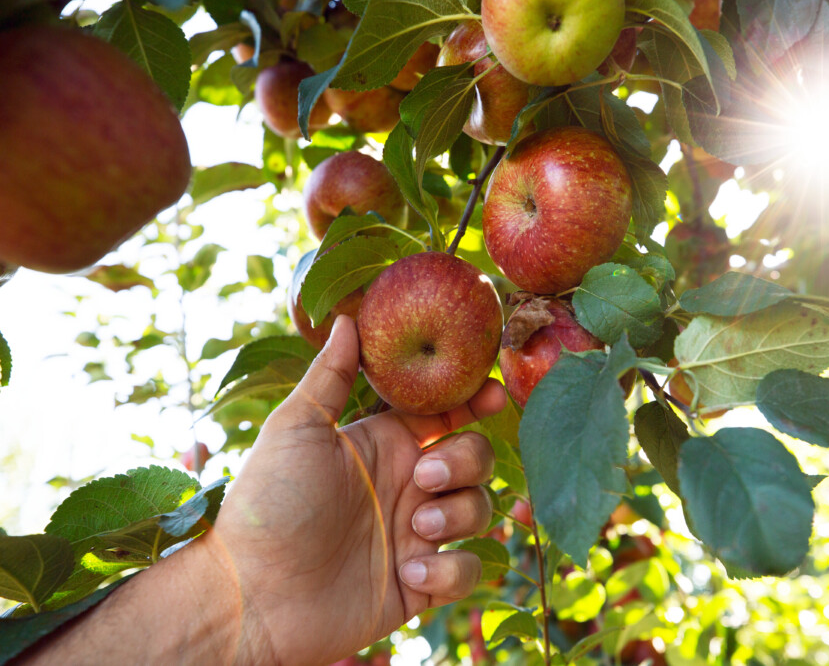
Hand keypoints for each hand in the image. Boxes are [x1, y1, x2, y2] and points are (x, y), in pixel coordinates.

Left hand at [212, 314, 504, 663]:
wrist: (251, 597)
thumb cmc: (266, 507)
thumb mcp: (294, 431)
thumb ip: (328, 376)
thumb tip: (347, 317)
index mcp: (384, 445)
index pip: (447, 413)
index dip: (475, 400)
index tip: (493, 391)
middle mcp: (406, 486)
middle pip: (476, 457)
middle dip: (465, 460)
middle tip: (422, 477)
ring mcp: (416, 536)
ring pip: (479, 509)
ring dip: (457, 514)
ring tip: (414, 530)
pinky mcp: (420, 585)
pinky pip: (465, 570)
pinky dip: (450, 569)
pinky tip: (408, 574)